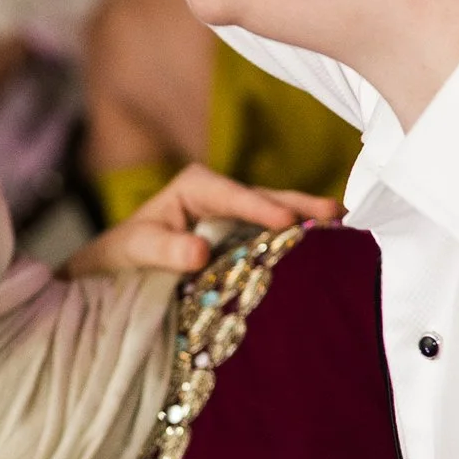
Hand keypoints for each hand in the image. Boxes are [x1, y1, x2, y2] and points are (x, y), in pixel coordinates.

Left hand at [66, 160, 336, 281]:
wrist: (115, 272)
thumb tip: (200, 251)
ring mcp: (236, 220)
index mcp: (195, 186)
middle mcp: (221, 197)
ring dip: (307, 222)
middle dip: (299, 204)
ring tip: (343, 225)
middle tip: (336, 212)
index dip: (258, 208)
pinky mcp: (244, 242)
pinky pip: (271, 240)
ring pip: (275, 217)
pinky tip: (326, 248)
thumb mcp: (134, 249)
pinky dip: (297, 243)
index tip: (285, 221)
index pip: (231, 195)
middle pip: (264, 198)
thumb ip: (165, 249)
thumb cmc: (121, 255)